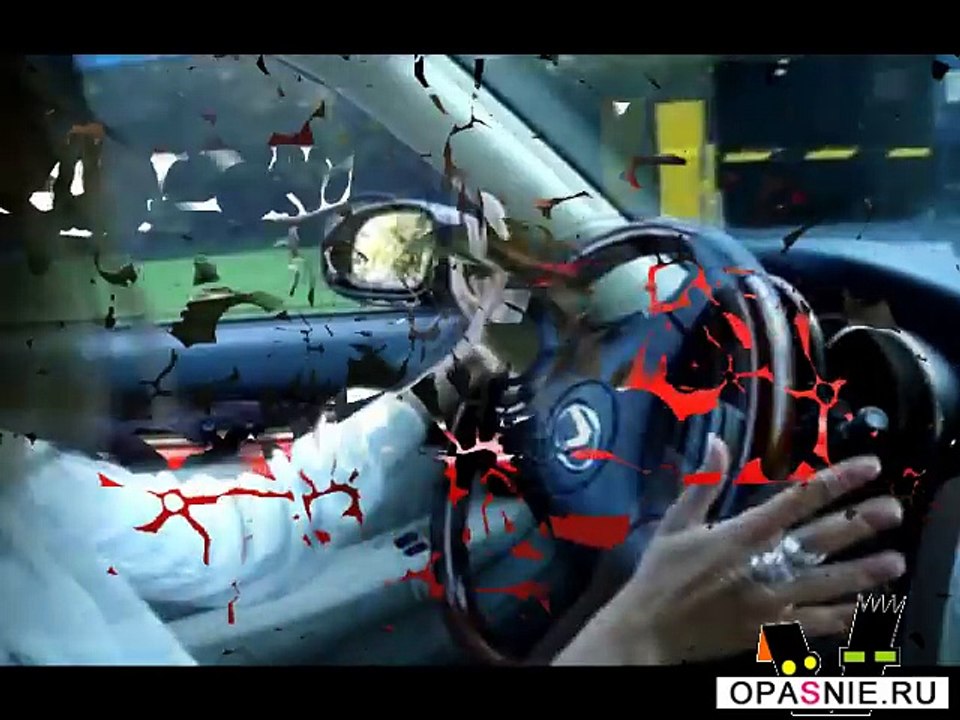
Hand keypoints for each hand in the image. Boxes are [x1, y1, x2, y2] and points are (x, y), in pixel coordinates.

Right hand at [555, 437, 904, 664]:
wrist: (650, 628)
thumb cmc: (661, 573)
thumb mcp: (676, 523)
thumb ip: (703, 484)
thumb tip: (716, 440)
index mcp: (741, 534)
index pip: (797, 500)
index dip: (835, 481)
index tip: (867, 468)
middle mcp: (763, 565)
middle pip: (819, 540)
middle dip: (859, 523)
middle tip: (893, 510)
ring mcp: (770, 600)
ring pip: (826, 583)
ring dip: (862, 572)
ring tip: (895, 563)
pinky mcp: (770, 630)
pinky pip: (814, 623)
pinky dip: (842, 616)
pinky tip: (865, 608)